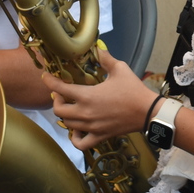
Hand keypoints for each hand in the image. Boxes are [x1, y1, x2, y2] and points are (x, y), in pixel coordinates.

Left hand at [41, 49, 157, 150]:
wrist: (147, 112)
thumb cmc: (133, 90)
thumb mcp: (120, 69)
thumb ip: (105, 58)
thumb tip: (98, 49)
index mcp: (87, 96)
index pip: (60, 89)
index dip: (50, 81)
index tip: (46, 76)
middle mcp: (85, 113)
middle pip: (59, 110)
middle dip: (56, 101)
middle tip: (62, 94)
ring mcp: (91, 127)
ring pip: (67, 125)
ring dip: (65, 115)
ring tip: (71, 108)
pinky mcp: (99, 136)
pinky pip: (80, 143)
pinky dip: (75, 138)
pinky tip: (78, 130)